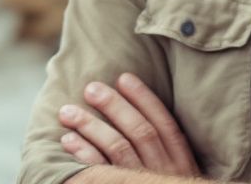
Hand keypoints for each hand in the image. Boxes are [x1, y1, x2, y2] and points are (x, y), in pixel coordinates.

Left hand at [58, 72, 199, 176]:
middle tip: (91, 88)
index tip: (124, 77)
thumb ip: (165, 151)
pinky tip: (68, 141)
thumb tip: (136, 116)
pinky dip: (83, 154)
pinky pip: (100, 174)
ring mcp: (143, 183)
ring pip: (117, 149)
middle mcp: (165, 172)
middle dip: (113, 106)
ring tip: (68, 112)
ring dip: (90, 126)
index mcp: (182, 162)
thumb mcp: (178, 174)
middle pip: (139, 132)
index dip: (144, 98)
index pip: (164, 124)